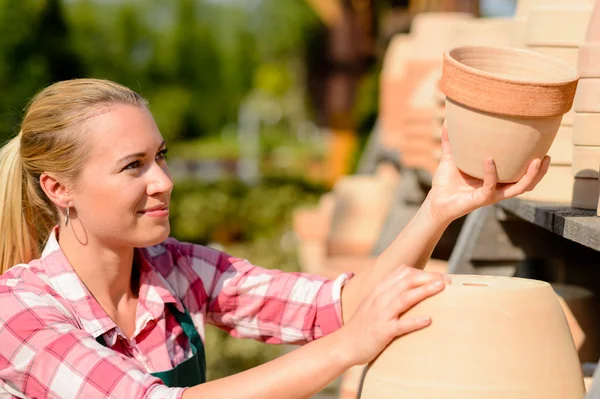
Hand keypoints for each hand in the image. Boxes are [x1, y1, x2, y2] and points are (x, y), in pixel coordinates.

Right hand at [337, 266, 447, 365]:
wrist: (345, 344)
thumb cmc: (363, 324)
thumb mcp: (374, 302)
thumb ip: (389, 293)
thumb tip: (411, 287)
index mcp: (379, 290)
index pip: (402, 273)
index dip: (422, 272)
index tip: (439, 276)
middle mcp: (380, 298)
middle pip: (406, 281)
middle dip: (428, 278)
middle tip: (447, 280)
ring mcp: (381, 314)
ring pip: (405, 298)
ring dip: (424, 291)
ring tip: (441, 287)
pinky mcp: (383, 331)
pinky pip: (400, 325)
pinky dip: (415, 322)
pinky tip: (428, 320)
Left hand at [426, 124, 550, 223]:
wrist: (435, 201)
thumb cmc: (446, 182)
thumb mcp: (451, 158)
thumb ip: (450, 141)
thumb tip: (448, 120)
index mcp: (496, 179)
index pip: (520, 172)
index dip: (533, 163)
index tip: (541, 145)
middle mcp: (498, 188)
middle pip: (527, 182)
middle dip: (540, 172)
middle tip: (546, 155)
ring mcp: (491, 194)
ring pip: (518, 188)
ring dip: (530, 176)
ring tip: (536, 161)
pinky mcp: (481, 199)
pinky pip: (491, 186)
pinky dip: (492, 173)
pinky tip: (490, 159)